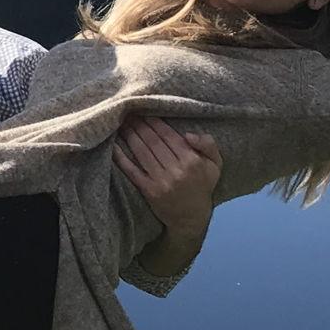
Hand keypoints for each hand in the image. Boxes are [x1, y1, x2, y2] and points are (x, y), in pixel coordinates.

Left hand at [114, 118, 221, 234]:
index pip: (169, 136)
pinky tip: (114, 147)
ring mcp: (161, 181)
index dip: (155, 122)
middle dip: (140, 125)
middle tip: (129, 112)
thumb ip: (208, 145)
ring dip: (131, 136)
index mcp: (192, 160)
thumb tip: (188, 135)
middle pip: (153, 142)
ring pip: (142, 153)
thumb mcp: (215, 165)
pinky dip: (122, 159)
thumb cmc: (203, 186)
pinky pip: (133, 171)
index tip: (145, 110)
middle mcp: (176, 169)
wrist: (191, 218)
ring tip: (122, 123)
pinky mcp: (149, 191)